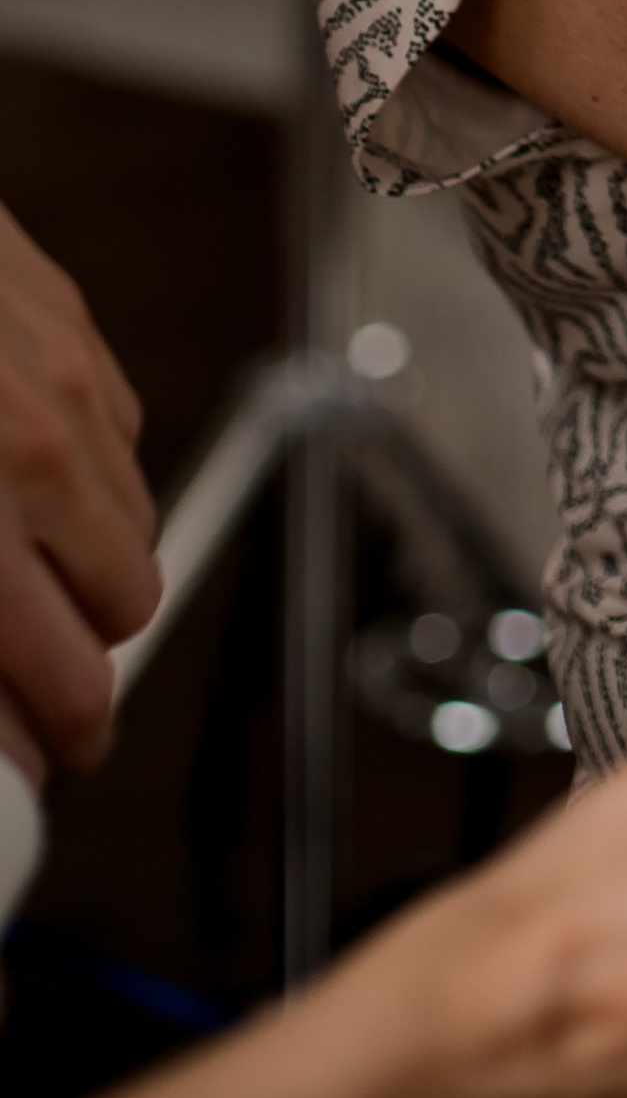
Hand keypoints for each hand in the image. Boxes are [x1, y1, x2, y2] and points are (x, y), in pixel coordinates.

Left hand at [0, 201, 160, 780]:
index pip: (56, 690)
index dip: (44, 754)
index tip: (29, 774)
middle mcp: (32, 457)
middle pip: (125, 617)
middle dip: (79, 673)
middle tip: (30, 694)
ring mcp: (65, 382)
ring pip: (138, 527)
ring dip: (89, 573)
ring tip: (23, 585)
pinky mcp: (76, 323)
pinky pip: (124, 434)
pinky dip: (87, 475)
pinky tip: (18, 479)